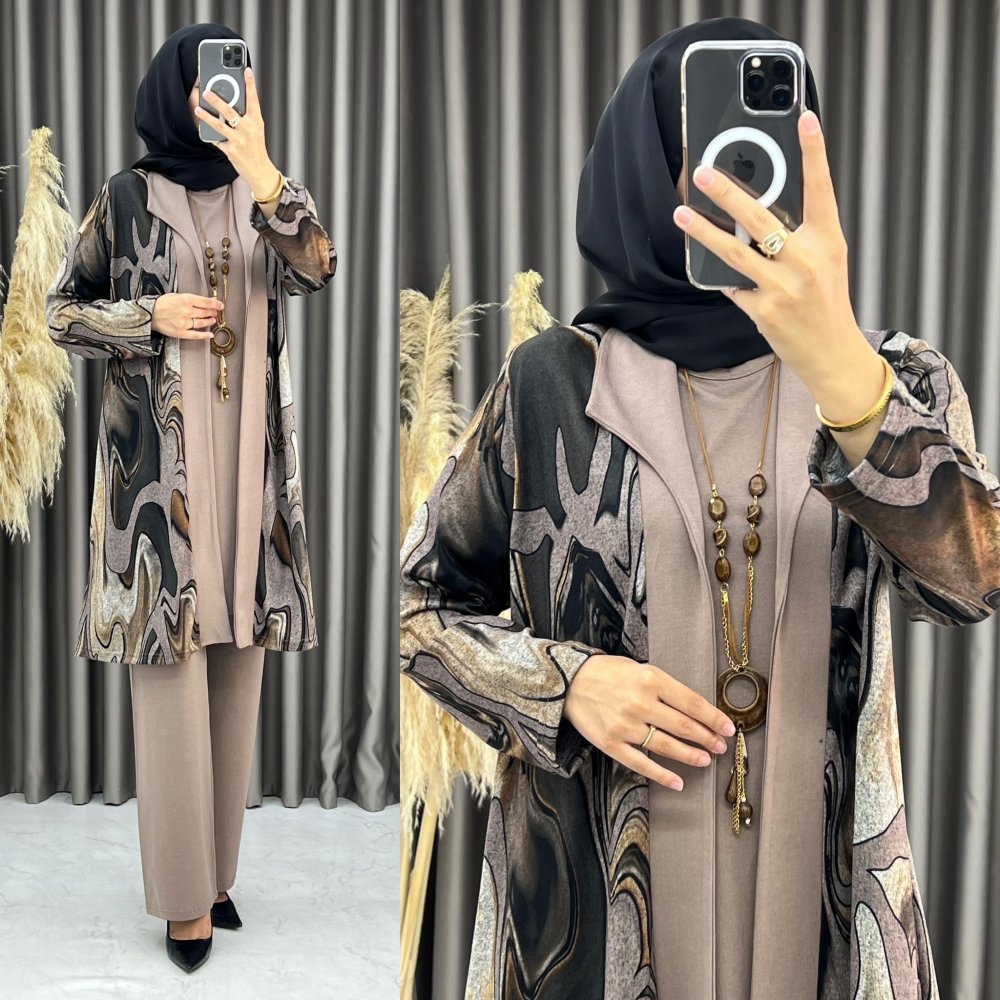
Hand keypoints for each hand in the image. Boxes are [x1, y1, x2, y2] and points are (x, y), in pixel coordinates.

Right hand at [151, 293, 222, 338]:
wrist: (149, 313)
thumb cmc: (163, 303)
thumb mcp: (178, 296)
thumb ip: (192, 299)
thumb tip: (208, 300)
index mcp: (185, 300)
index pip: (205, 302)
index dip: (215, 304)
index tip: (221, 305)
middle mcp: (186, 311)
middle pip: (205, 312)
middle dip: (213, 312)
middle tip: (216, 312)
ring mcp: (184, 323)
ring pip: (202, 322)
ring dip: (210, 321)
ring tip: (213, 320)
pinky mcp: (181, 332)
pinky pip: (196, 335)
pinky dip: (204, 335)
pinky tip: (210, 335)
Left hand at [194, 66, 281, 198]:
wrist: (259, 170)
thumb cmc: (255, 146)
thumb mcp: (255, 129)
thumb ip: (245, 115)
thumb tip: (230, 100)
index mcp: (256, 121)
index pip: (253, 100)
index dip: (250, 84)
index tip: (247, 70)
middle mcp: (249, 130)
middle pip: (230, 112)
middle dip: (217, 101)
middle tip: (206, 91)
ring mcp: (240, 141)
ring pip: (220, 126)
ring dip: (207, 116)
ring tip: (198, 108)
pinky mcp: (232, 151)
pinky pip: (217, 140)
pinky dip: (209, 135)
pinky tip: (202, 129)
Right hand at [564, 654, 735, 789]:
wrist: (569, 682)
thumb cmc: (608, 673)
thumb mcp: (640, 669)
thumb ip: (665, 687)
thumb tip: (695, 709)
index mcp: (650, 679)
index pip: (692, 702)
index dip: (714, 718)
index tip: (728, 728)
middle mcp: (639, 703)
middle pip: (683, 726)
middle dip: (707, 738)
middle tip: (720, 746)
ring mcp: (625, 726)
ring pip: (666, 746)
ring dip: (690, 755)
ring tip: (705, 760)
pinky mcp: (611, 744)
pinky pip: (641, 763)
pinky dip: (662, 775)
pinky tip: (677, 782)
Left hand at [672, 109, 888, 462]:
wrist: (832, 353)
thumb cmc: (825, 302)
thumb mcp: (826, 261)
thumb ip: (801, 234)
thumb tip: (759, 210)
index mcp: (828, 241)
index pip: (821, 188)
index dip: (814, 152)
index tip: (804, 119)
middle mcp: (807, 260)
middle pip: (761, 217)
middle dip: (728, 191)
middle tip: (702, 171)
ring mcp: (784, 287)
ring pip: (735, 251)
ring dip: (703, 231)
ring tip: (681, 213)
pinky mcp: (764, 310)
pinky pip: (731, 285)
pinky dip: (717, 275)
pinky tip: (700, 263)